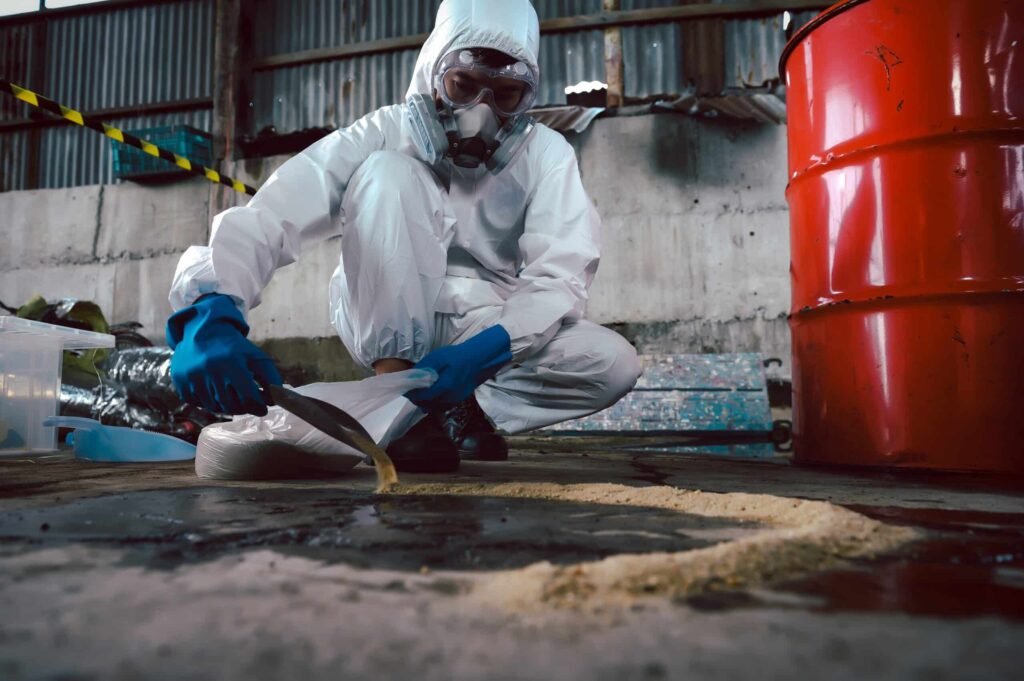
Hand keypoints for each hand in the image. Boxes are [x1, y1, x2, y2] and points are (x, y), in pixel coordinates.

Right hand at [166, 294, 281, 415]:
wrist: (203, 331)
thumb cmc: (233, 347)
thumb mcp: (256, 356)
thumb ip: (270, 376)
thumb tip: (274, 400)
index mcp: (231, 363)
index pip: (248, 397)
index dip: (258, 406)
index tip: (262, 408)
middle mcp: (210, 370)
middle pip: (232, 405)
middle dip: (244, 408)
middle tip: (249, 404)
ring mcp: (192, 377)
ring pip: (215, 407)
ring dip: (227, 406)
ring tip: (233, 396)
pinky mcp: (180, 382)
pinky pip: (199, 403)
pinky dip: (209, 402)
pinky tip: (215, 391)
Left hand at [404, 325, 511, 411]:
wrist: (478, 360)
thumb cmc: (458, 356)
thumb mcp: (438, 358)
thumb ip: (424, 369)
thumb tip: (411, 377)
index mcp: (444, 386)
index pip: (421, 396)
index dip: (411, 393)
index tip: (404, 388)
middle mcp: (449, 397)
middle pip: (426, 404)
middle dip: (416, 398)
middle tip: (410, 390)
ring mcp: (454, 400)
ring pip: (434, 407)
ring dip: (424, 402)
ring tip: (419, 392)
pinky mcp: (458, 400)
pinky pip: (441, 406)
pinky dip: (433, 403)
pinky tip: (431, 394)